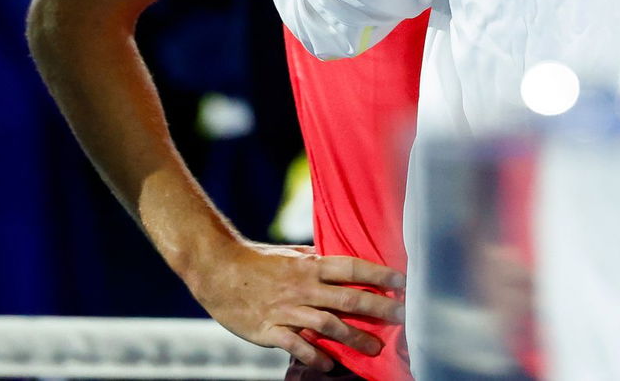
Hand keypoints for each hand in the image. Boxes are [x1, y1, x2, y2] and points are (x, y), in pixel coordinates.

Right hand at [185, 238, 406, 371]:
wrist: (216, 270)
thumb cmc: (256, 261)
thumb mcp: (289, 253)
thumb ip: (314, 259)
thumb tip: (337, 259)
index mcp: (310, 265)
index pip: (352, 268)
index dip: (379, 274)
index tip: (403, 281)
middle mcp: (303, 286)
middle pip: (348, 297)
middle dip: (379, 307)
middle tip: (403, 316)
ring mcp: (287, 309)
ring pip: (328, 324)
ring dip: (354, 337)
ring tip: (375, 348)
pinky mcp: (269, 329)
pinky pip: (296, 345)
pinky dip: (314, 355)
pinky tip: (328, 364)